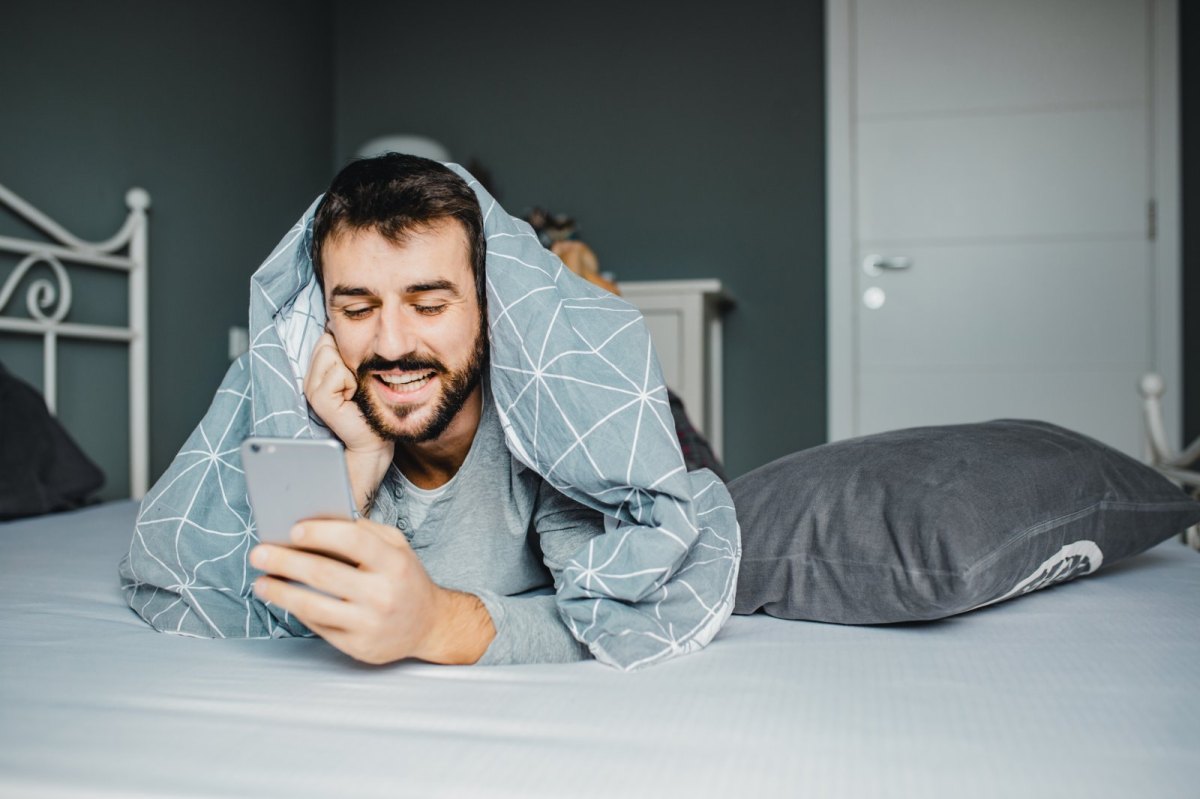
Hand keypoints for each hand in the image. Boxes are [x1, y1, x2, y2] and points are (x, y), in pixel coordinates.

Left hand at [249, 518, 495, 664]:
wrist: (429, 625)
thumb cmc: (405, 578)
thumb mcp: (398, 547)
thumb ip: (365, 532)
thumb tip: (318, 523)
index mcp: (394, 564)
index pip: (354, 541)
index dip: (321, 533)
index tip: (293, 529)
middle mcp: (383, 595)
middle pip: (324, 574)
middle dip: (286, 561)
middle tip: (259, 553)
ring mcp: (370, 624)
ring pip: (314, 606)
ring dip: (280, 592)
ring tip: (260, 581)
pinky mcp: (358, 647)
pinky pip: (319, 626)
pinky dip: (297, 611)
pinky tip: (283, 599)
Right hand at [304, 332, 392, 513]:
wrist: (374, 440)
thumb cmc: (370, 409)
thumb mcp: (358, 375)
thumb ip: (347, 354)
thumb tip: (341, 327)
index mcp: (318, 372)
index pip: (326, 338)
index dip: (345, 349)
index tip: (354, 374)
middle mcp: (310, 378)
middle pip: (327, 341)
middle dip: (347, 358)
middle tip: (354, 385)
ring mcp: (311, 388)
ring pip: (331, 353)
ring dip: (350, 371)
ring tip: (353, 392)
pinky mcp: (318, 398)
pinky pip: (338, 372)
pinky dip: (351, 382)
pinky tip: (351, 398)